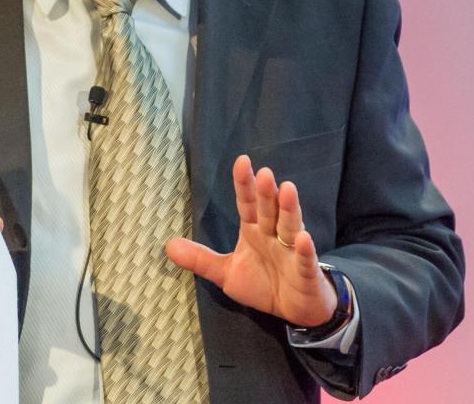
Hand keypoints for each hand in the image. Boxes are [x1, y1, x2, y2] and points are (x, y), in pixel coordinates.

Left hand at [165, 154, 336, 326]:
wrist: (294, 311)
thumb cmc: (263, 284)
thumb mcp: (226, 272)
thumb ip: (200, 258)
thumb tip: (168, 246)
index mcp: (254, 231)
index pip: (247, 204)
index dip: (245, 184)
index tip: (242, 161)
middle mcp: (273, 236)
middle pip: (268, 211)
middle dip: (266, 193)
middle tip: (264, 172)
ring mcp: (292, 252)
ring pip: (290, 227)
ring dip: (289, 209)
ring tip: (287, 189)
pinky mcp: (306, 272)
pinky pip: (305, 260)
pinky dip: (305, 250)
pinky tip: (303, 238)